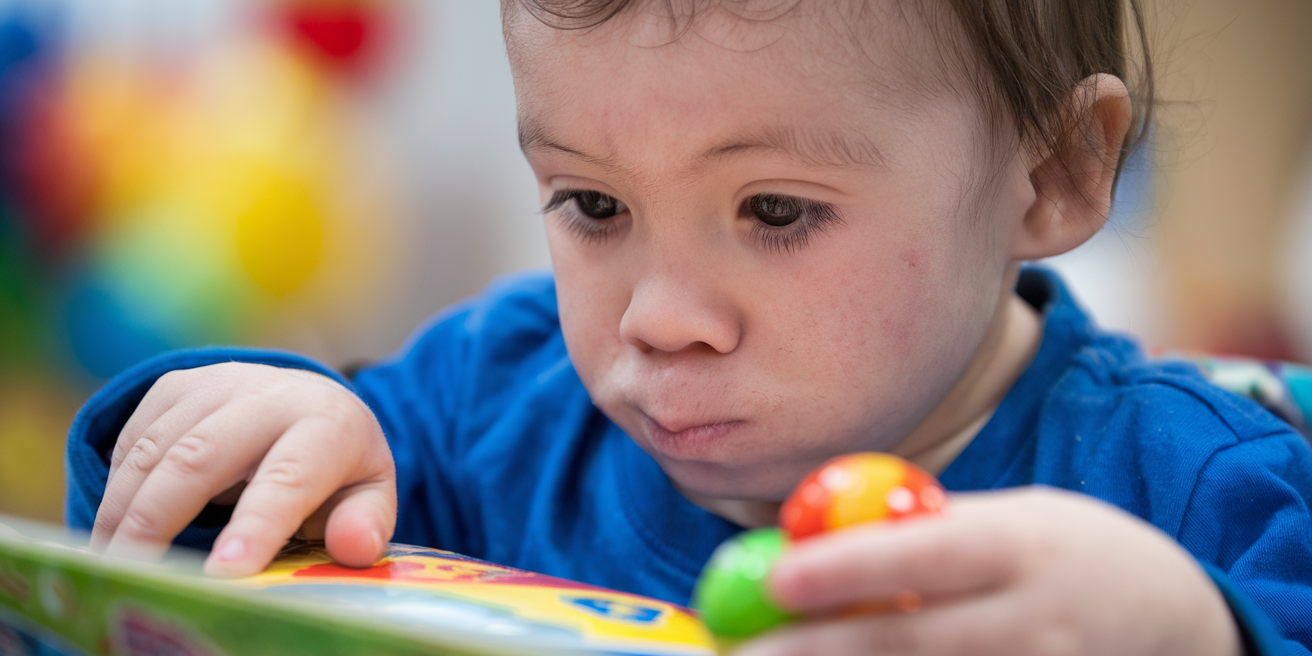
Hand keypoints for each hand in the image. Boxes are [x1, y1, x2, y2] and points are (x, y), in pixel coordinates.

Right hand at [90, 362, 395, 577]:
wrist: (310, 401)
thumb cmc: (336, 465)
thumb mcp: (367, 494)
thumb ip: (365, 523)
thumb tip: (354, 547)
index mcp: (327, 425)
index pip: (289, 478)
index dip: (257, 526)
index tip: (225, 572)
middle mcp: (269, 394)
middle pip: (201, 457)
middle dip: (159, 519)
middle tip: (136, 575)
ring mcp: (217, 384)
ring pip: (156, 448)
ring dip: (124, 509)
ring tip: (113, 563)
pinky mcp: (176, 387)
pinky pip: (133, 440)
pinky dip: (119, 487)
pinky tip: (116, 526)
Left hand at [735, 487, 1239, 655]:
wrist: (1172, 617)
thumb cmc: (1064, 552)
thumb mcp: (1008, 520)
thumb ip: (922, 528)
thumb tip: (811, 529)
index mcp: (1016, 546)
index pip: (921, 556)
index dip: (848, 569)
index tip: (777, 579)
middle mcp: (1032, 618)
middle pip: (910, 641)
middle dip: (820, 649)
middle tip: (748, 652)